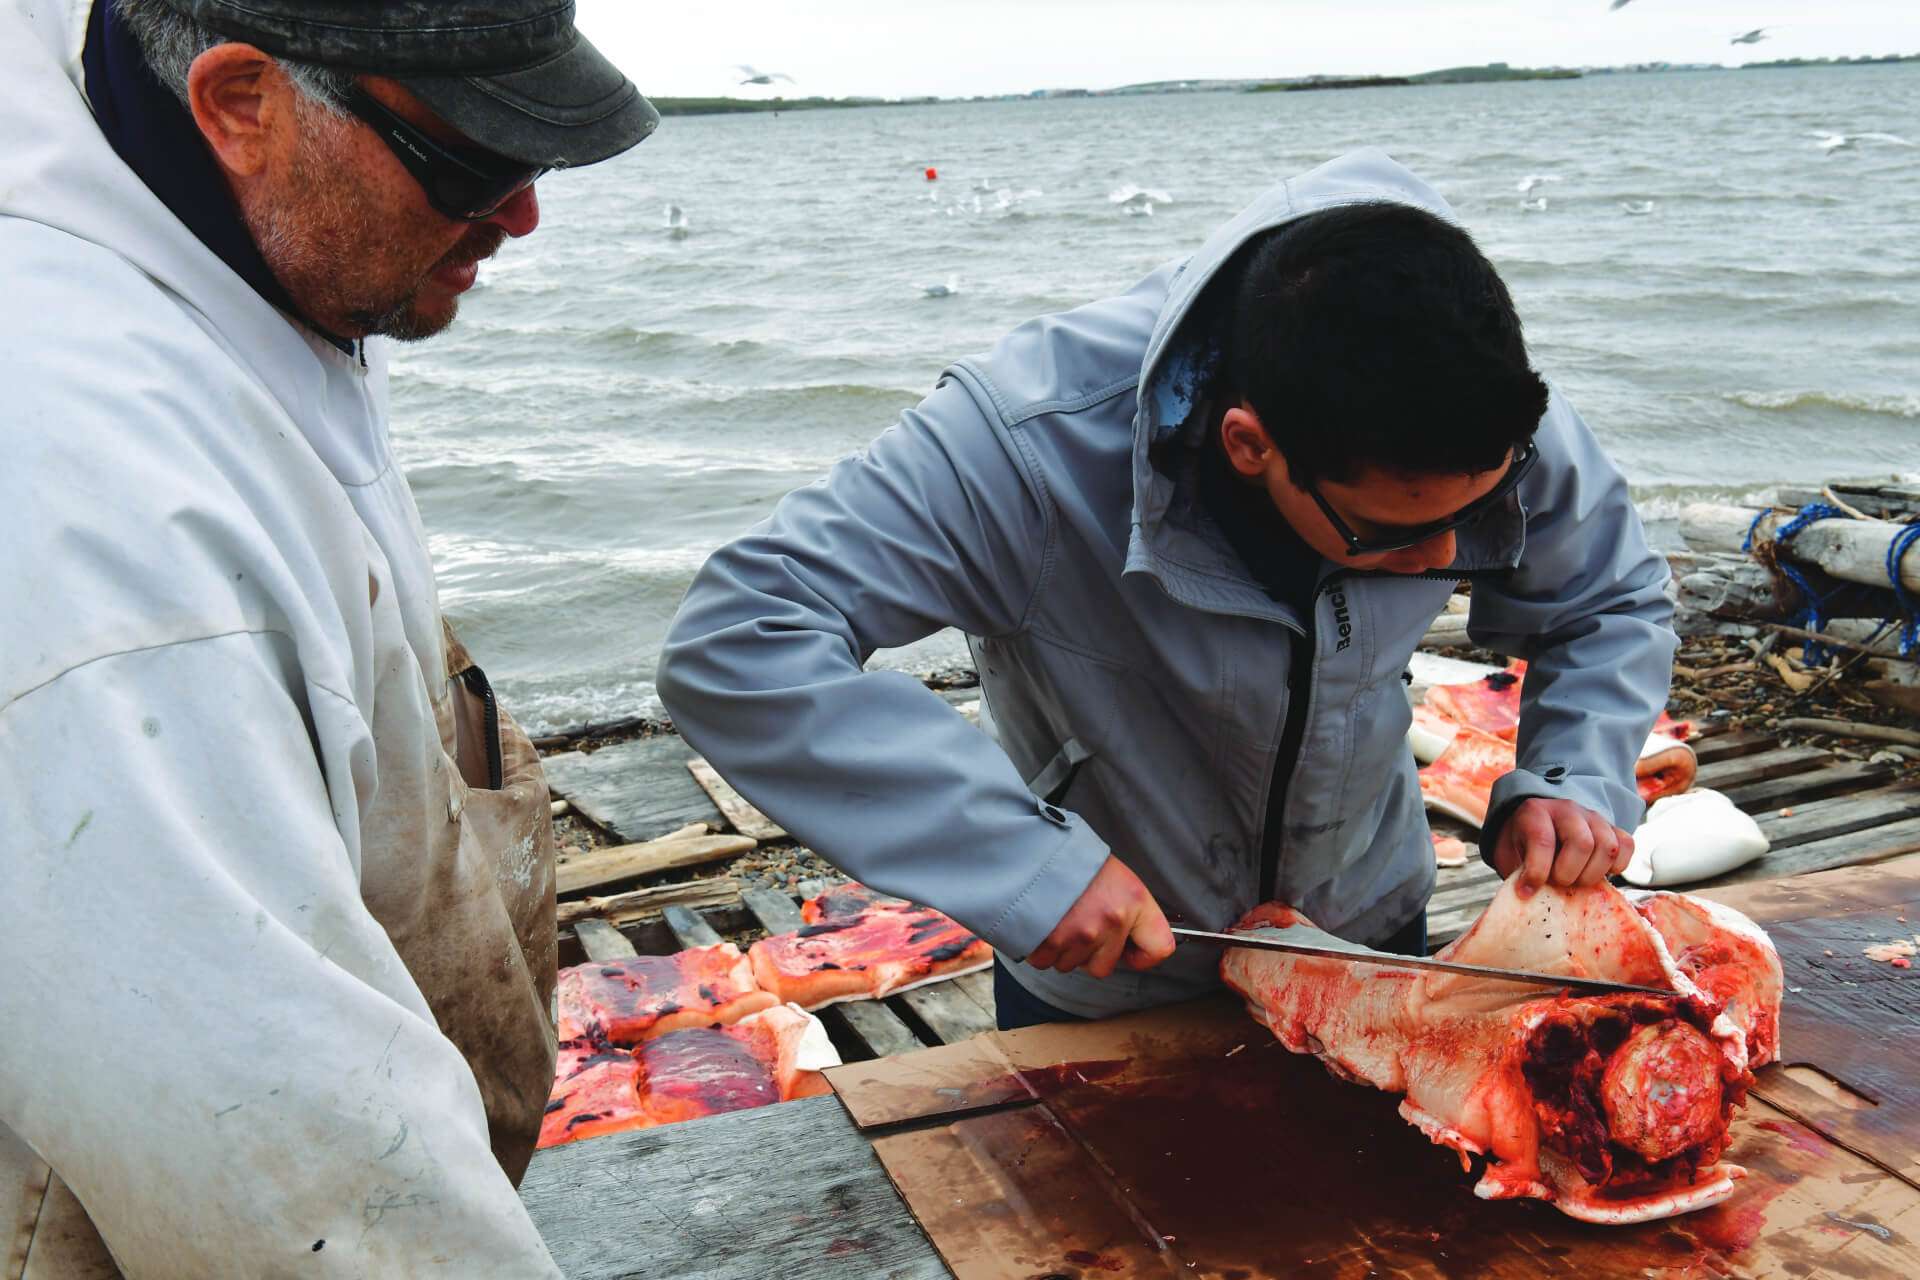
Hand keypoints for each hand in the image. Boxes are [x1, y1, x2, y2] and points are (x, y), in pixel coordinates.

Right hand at [1025, 854, 1175, 977]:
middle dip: (1090, 953)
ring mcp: (1080, 933)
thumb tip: (1132, 943)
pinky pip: (1045, 961)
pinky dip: (1040, 949)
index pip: (1159, 947)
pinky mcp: (1049, 941)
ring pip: (1071, 965)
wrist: (1035, 847)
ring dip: (1064, 949)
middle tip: (1080, 924)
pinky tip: (1043, 925)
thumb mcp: (1117, 878)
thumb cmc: (1074, 859)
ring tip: (1059, 919)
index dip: (1143, 955)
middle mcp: (1111, 921)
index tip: (1131, 950)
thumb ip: (1130, 913)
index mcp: (1134, 901)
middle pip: (1103, 966)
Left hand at [1491, 797, 1632, 897]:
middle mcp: (1567, 809)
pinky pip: (1626, 845)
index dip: (1536, 871)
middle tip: (1558, 883)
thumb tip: (1528, 896)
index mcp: (1535, 812)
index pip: (1542, 840)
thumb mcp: (1508, 853)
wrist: (1540, 826)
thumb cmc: (1522, 845)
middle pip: (1581, 843)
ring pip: (1607, 846)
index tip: (1527, 892)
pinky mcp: (1613, 828)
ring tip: (1576, 881)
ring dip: (1592, 874)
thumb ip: (1516, 872)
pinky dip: (1617, 866)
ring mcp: (1593, 817)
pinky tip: (1599, 873)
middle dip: (1568, 874)